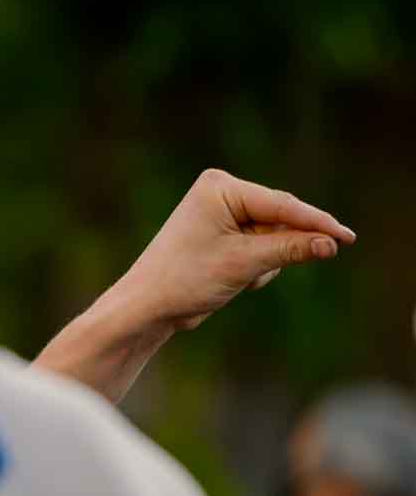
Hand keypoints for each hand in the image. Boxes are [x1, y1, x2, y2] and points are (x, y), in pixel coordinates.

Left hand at [120, 169, 354, 332]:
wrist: (146, 306)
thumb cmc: (184, 280)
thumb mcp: (243, 264)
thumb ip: (289, 250)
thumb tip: (330, 243)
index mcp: (221, 188)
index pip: (282, 204)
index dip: (316, 222)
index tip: (348, 238)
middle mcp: (222, 194)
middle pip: (281, 219)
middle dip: (284, 247)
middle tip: (296, 264)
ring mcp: (223, 214)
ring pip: (275, 237)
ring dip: (267, 262)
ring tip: (237, 277)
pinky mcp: (225, 235)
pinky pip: (261, 249)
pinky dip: (257, 267)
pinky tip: (232, 280)